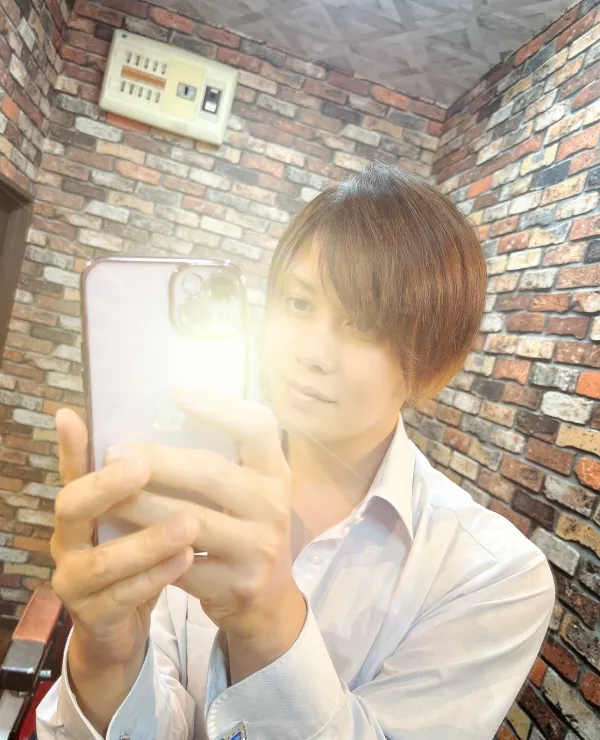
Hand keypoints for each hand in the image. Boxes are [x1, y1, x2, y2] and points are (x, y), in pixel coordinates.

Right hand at [50, 408, 199, 668]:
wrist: (121, 627)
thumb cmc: (136, 558)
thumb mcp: (140, 515)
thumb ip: (152, 481)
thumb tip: (173, 430)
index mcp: (79, 508)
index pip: (71, 469)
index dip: (70, 445)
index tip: (72, 414)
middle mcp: (67, 539)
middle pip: (71, 507)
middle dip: (107, 487)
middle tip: (142, 466)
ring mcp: (74, 580)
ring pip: (104, 560)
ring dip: (148, 541)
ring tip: (189, 524)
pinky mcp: (92, 616)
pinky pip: (123, 596)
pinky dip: (157, 576)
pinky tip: (187, 559)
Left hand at [105, 389, 305, 642]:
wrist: (268, 598)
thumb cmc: (245, 528)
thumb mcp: (249, 490)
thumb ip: (222, 458)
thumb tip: (162, 415)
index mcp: (276, 472)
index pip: (258, 427)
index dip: (220, 407)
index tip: (177, 395)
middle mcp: (274, 505)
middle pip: (211, 473)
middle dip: (157, 462)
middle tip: (115, 452)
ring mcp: (258, 547)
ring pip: (189, 521)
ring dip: (141, 505)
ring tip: (107, 494)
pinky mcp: (236, 584)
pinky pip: (181, 564)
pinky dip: (148, 550)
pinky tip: (121, 538)